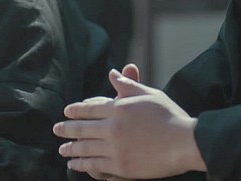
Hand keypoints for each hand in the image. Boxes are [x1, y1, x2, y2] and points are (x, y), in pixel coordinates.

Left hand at [54, 67, 205, 178]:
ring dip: (70, 149)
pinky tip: (74, 164)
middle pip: (82, 129)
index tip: (65, 112)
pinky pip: (94, 165)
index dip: (75, 111)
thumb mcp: (149, 94)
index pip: (89, 109)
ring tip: (62, 150)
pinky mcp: (121, 167)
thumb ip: (127, 85)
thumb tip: (112, 73)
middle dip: (66, 130)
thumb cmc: (170, 115)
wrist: (185, 142)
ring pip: (85, 149)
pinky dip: (81, 165)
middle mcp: (113, 127)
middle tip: (56, 130)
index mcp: (118, 107)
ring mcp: (115, 148)